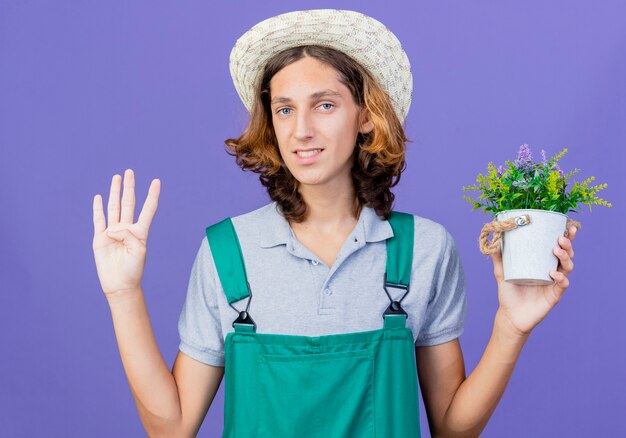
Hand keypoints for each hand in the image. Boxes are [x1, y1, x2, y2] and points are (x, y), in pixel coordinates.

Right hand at [92, 169, 160, 296]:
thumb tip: (113, 228)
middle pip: (128, 203)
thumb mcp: (138, 251)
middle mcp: (127, 229)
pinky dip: (98, 208)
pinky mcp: (99, 238)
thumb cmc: (133, 270)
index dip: (152, 195)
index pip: (147, 209)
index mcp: (140, 232)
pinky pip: (99, 220)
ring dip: (114, 192)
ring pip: (113, 207)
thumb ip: (128, 235)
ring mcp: (113, 232)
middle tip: (129, 171)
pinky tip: (99, 197)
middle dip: (129, 187)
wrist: (120, 284)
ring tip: (116, 178)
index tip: (156, 181)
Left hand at [491, 225, 577, 336]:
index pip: (557, 247)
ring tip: (556, 250)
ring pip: (568, 267)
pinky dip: (560, 278)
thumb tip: (492, 237)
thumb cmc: (508, 293)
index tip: (567, 226)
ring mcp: (555, 284)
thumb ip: (498, 257)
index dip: (565, 236)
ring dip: (565, 258)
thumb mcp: (501, 272)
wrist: (510, 316)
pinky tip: (553, 274)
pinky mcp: (554, 296)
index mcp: (543, 263)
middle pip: (567, 255)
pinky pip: (562, 285)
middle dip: (567, 244)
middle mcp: (552, 271)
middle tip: (560, 238)